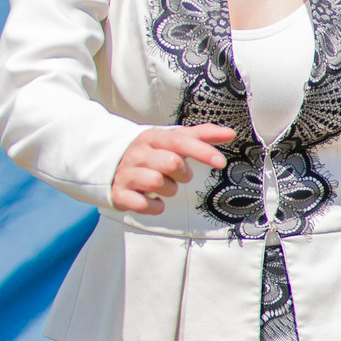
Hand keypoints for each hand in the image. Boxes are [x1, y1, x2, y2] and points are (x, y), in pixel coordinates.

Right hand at [110, 124, 233, 213]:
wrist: (110, 166)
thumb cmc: (153, 154)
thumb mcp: (172, 140)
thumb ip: (201, 135)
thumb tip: (230, 133)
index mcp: (152, 138)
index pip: (179, 141)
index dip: (202, 151)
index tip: (221, 162)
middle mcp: (138, 154)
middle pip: (171, 163)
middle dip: (183, 173)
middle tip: (178, 175)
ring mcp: (126, 173)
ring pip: (158, 183)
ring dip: (169, 190)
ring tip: (163, 186)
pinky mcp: (119, 193)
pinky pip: (144, 205)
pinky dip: (154, 207)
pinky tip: (153, 200)